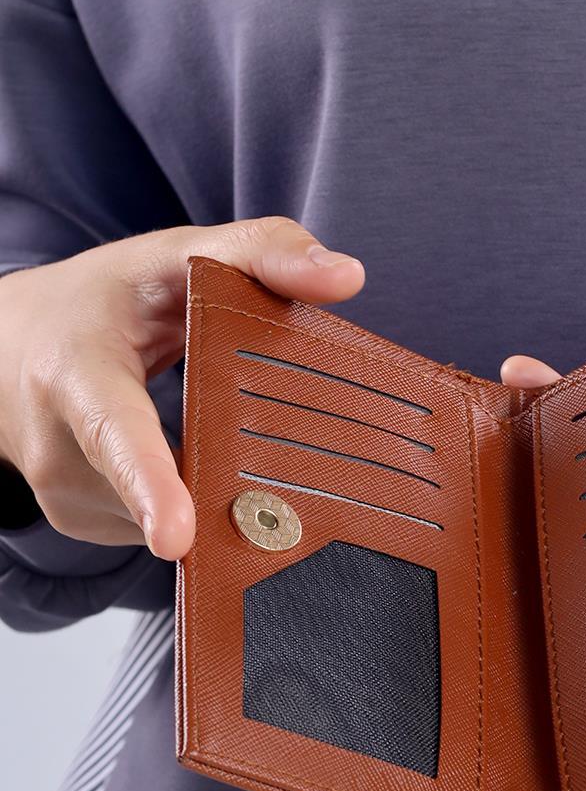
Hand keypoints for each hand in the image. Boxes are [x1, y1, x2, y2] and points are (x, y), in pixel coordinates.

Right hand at [0, 219, 364, 561]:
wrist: (11, 347)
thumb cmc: (106, 299)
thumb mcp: (172, 255)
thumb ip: (262, 252)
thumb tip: (348, 276)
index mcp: (75, 371)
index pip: (113, 432)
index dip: (149, 484)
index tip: (175, 538)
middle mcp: (56, 446)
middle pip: (165, 487)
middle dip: (226, 493)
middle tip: (274, 490)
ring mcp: (66, 498)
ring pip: (179, 512)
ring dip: (217, 482)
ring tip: (209, 427)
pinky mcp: (83, 526)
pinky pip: (166, 522)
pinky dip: (196, 495)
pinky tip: (189, 458)